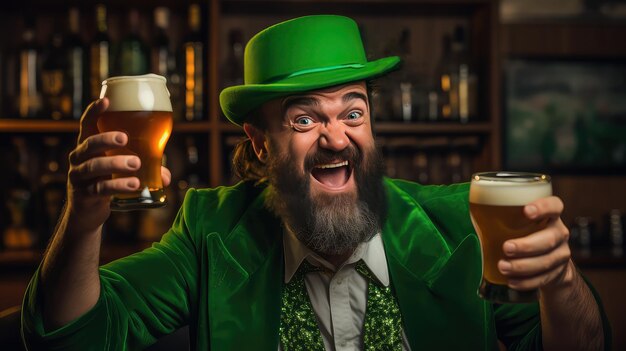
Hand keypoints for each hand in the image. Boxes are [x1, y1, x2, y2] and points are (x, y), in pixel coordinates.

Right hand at [65, 98, 171, 233]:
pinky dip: (117, 186)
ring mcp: (79, 177)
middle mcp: (79, 159)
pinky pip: (100, 188)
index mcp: (88, 147)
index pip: (87, 125)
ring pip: (94, 166)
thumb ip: (144, 170)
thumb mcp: (120, 171)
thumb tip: (167, 177)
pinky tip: (133, 185)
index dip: (93, 112)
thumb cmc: (105, 182)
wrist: (86, 213)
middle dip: (106, 139)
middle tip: (125, 138)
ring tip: (135, 164)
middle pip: (89, 144)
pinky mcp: (84, 195)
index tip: (105, 100)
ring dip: (115, 163)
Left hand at [497, 196, 574, 291]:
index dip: (543, 207)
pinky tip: (512, 282)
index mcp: (549, 215)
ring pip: (547, 260)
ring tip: (503, 267)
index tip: (526, 211)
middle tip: (506, 248)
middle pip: (550, 238)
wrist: (547, 259)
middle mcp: (559, 232)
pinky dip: (527, 281)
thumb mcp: (515, 221)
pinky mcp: (558, 272)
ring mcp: (561, 253)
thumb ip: (500, 214)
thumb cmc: (522, 233)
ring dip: (523, 266)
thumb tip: (471, 207)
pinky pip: (545, 278)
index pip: (554, 205)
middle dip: (527, 245)